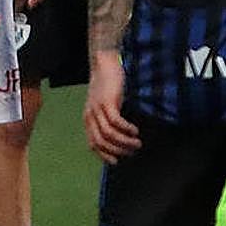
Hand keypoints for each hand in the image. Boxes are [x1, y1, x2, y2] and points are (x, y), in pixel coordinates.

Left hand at [83, 50, 140, 164]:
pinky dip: (126, 129)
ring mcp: (97, 108)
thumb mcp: (104, 105)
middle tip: (132, 151)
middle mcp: (90, 115)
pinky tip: (135, 130)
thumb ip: (107, 119)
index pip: (93, 144)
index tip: (118, 160)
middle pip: (101, 142)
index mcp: (88, 118)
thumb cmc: (107, 85)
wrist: (105, 64)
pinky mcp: (107, 102)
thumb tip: (120, 138)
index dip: (105, 155)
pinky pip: (116, 122)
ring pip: (109, 135)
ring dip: (125, 142)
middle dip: (118, 151)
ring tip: (137, 143)